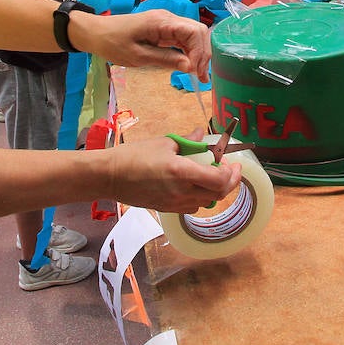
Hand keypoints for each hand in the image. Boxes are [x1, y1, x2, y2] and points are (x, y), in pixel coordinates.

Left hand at [72, 10, 210, 79]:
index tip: (195, 72)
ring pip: (193, 35)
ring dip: (199, 54)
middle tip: (201, 77)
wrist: (95, 32)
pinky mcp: (164, 29)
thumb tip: (190, 67)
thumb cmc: (113, 43)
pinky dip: (189, 52)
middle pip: (198, 32)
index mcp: (162, 21)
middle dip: (203, 54)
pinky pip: (183, 38)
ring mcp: (167, 23)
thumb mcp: (138, 56)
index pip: (194, 31)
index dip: (200, 52)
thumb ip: (165, 60)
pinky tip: (189, 66)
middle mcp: (168, 18)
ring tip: (198, 75)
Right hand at [105, 136, 242, 214]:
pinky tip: (194, 186)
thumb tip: (202, 134)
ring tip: (211, 176)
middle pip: (218, 194)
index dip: (232, 174)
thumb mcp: (164, 143)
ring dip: (215, 190)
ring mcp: (174, 204)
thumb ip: (188, 141)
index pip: (219, 180)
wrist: (110, 176)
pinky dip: (200, 198)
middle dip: (229, 182)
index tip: (233, 164)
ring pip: (207, 202)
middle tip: (229, 170)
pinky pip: (192, 207)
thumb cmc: (134, 156)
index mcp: (181, 172)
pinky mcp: (167, 210)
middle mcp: (181, 191)